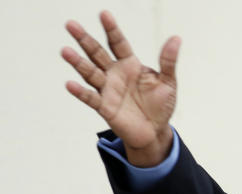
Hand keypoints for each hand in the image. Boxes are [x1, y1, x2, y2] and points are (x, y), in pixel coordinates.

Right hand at [62, 11, 179, 166]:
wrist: (156, 131)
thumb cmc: (161, 105)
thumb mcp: (168, 82)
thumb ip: (168, 61)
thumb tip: (176, 38)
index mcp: (129, 64)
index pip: (118, 43)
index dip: (112, 29)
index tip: (104, 14)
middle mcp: (114, 74)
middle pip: (97, 53)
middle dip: (84, 39)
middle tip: (70, 24)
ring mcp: (107, 89)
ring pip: (90, 72)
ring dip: (78, 62)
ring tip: (65, 51)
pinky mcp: (104, 107)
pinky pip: (90, 98)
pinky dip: (80, 92)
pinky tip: (70, 84)